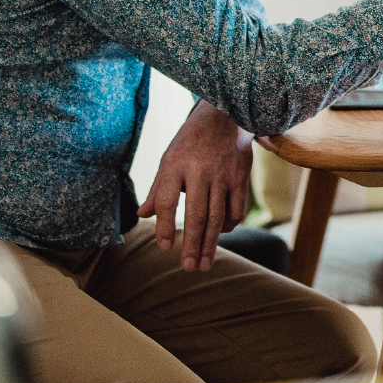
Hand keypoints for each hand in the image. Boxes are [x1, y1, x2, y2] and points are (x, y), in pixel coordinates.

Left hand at [138, 99, 251, 271]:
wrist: (225, 115)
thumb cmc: (190, 141)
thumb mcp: (169, 159)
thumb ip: (157, 189)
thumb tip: (142, 215)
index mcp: (175, 165)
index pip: (167, 201)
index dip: (165, 226)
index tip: (165, 247)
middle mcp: (199, 171)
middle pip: (196, 215)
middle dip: (193, 245)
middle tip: (189, 267)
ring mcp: (222, 174)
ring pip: (217, 216)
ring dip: (211, 243)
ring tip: (205, 263)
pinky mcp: (240, 176)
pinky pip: (236, 208)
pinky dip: (229, 225)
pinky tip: (221, 234)